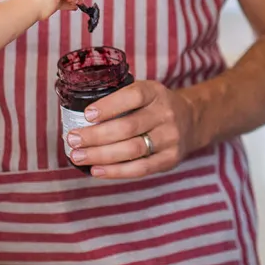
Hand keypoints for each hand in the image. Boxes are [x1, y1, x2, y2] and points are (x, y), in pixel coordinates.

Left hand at [65, 81, 198, 179]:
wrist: (191, 121)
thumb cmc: (155, 107)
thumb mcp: (145, 92)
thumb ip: (120, 100)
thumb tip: (79, 117)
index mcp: (155, 92)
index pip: (132, 96)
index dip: (109, 106)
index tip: (86, 115)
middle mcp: (165, 114)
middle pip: (128, 127)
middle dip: (96, 135)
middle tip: (72, 139)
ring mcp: (170, 138)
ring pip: (132, 150)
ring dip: (101, 155)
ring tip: (78, 156)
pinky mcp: (170, 159)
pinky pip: (140, 169)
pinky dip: (116, 171)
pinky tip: (96, 170)